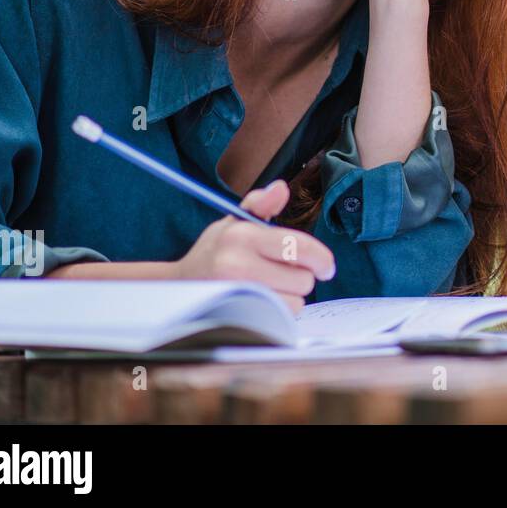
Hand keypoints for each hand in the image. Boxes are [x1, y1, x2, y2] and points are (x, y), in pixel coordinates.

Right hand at [172, 179, 336, 314]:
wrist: (180, 286)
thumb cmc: (216, 251)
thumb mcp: (234, 222)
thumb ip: (261, 204)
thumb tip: (280, 188)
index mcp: (242, 236)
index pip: (299, 247)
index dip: (322, 258)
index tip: (326, 266)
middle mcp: (237, 266)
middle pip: (304, 279)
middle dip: (301, 276)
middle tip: (283, 272)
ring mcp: (237, 295)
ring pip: (296, 301)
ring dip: (291, 296)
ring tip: (270, 286)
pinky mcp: (239, 319)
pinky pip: (281, 318)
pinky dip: (280, 311)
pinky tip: (264, 301)